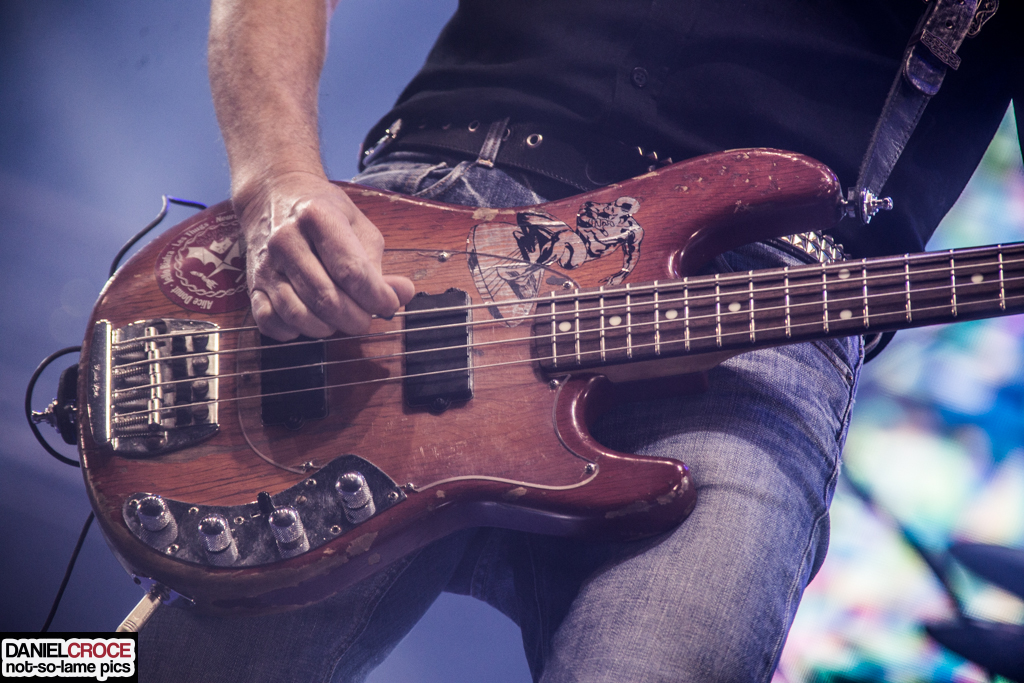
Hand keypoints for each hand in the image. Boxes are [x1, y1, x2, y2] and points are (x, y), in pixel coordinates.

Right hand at [235, 171, 415, 339]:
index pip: (351, 271)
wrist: (275, 195)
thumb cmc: (322, 212)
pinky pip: (270, 322)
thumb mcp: (359, 227)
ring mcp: (266, 264)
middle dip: (355, 318)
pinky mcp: (253, 284)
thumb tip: (401, 294)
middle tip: (367, 317)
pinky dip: (294, 331)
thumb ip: (379, 264)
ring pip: (298, 314)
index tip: (389, 303)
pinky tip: (311, 321)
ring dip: (328, 327)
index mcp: (316, 217)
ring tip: (341, 319)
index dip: (376, 296)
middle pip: (326, 297)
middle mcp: (286, 240)